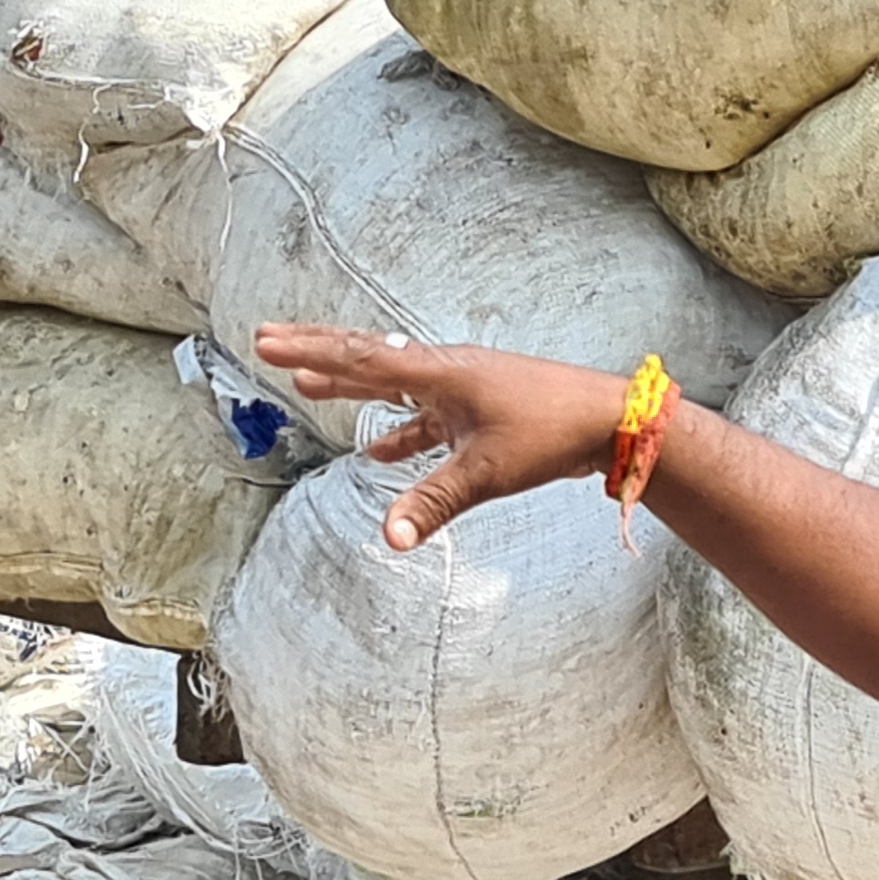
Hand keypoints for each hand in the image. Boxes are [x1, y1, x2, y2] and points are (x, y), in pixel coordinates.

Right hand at [254, 328, 636, 553]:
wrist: (612, 420)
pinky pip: (428, 416)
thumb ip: (432, 504)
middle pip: (371, 358)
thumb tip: (387, 538)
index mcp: (441, 373)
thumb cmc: (553, 433)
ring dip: (353, 386)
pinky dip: (401, 429)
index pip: (361, 359)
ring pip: (396, 383)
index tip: (266, 342)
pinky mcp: (483, 409)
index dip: (310, 353)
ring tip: (311, 386)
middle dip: (319, 353)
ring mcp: (466, 388)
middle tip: (270, 342)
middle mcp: (448, 371)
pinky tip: (382, 450)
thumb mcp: (486, 472)